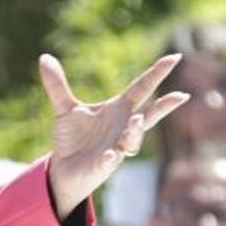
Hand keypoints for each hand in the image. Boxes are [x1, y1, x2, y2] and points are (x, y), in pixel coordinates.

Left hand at [41, 54, 189, 217]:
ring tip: (138, 119)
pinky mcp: (102, 166)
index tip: (175, 57)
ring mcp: (116, 148)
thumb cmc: (72, 138)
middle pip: (148, 114)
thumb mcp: (64, 109)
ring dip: (136, 130)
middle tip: (181, 95)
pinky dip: (110, 158)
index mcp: (118, 110)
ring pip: (133, 139)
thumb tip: (44, 57)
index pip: (141, 88)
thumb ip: (57, 84)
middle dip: (164, 106)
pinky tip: (110, 155)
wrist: (63, 168)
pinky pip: (109, 162)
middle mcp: (123, 128)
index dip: (156, 73)